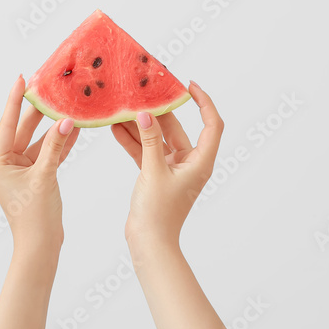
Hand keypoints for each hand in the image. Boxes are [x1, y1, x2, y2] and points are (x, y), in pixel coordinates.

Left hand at [0, 75, 79, 249]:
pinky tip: (74, 129)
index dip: (15, 99)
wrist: (40, 246)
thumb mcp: (44, 176)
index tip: (21, 78)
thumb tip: (66, 121)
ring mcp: (20, 169)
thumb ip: (55, 146)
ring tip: (67, 105)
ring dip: (53, 127)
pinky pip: (47, 153)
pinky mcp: (34, 176)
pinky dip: (59, 144)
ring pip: (38, 140)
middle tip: (49, 87)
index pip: (7, 123)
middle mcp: (5, 162)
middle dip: (37, 110)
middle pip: (22, 129)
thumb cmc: (34, 216)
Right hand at [111, 81, 223, 248]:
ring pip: (157, 139)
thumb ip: (149, 141)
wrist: (149, 242)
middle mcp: (189, 163)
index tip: (188, 86)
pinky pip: (145, 151)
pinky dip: (133, 141)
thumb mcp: (153, 172)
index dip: (204, 103)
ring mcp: (172, 169)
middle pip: (177, 129)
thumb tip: (145, 114)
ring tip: (123, 108)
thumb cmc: (159, 213)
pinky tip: (116, 128)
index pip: (211, 125)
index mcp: (200, 162)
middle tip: (142, 93)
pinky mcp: (156, 175)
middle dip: (158, 112)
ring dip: (140, 126)